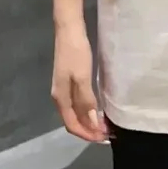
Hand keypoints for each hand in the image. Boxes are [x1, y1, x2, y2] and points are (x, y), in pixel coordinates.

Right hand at [51, 21, 107, 142]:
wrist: (69, 30)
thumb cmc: (76, 53)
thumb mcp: (83, 77)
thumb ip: (86, 100)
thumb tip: (92, 123)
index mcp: (61, 98)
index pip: (72, 125)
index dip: (87, 134)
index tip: (104, 138)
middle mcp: (60, 97)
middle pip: (73, 121)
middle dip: (89, 130)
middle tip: (107, 134)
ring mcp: (63, 89)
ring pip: (75, 113)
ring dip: (89, 121)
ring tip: (105, 124)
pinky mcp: (69, 81)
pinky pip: (77, 103)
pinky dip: (87, 110)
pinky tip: (97, 109)